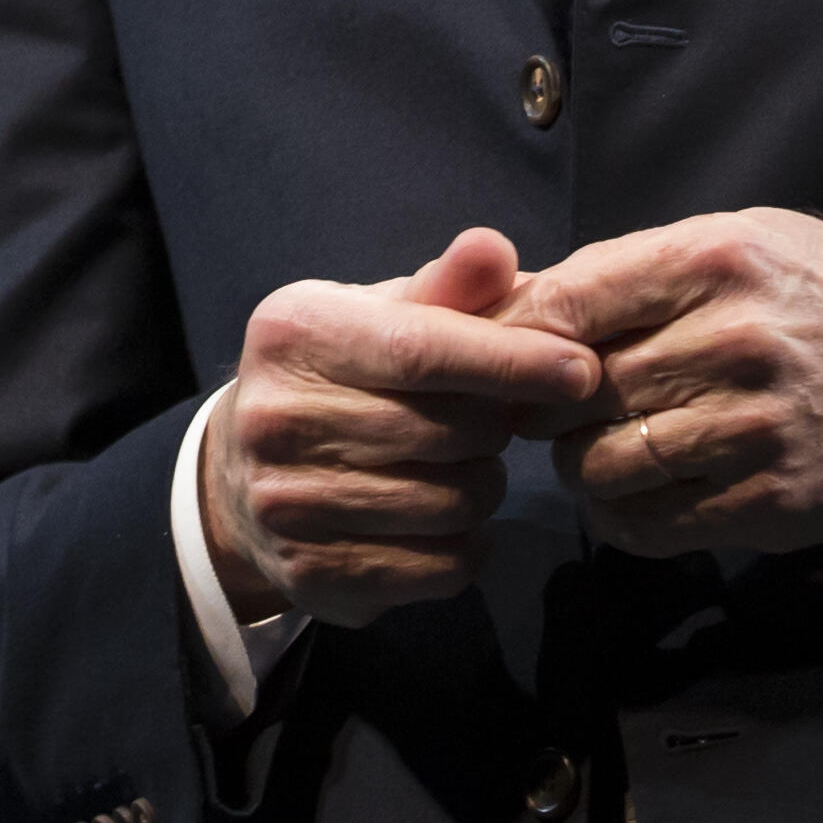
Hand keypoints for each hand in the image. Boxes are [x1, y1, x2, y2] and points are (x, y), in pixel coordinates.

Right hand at [198, 227, 605, 624]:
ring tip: (461, 465)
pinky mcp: (313, 574)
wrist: (240, 474)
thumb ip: (445, 287)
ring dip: (484, 487)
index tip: (582, 369)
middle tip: (489, 418)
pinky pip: (443, 567)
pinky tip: (443, 519)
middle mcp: (278, 419)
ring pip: (454, 505)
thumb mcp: (377, 316)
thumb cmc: (337, 378)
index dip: (512, 360)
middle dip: (497, 426)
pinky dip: (468, 545)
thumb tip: (493, 249)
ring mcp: (288, 505)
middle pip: (449, 432)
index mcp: (295, 335)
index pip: (422, 350)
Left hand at [507, 209, 822, 555]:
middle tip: (550, 411)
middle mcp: (733, 341)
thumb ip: (635, 270)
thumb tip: (516, 302)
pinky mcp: (774, 503)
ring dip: (581, 467)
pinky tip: (634, 496)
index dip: (513, 338)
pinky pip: (652, 525)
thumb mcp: (743, 240)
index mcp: (715, 260)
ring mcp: (755, 429)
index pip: (565, 303)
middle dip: (546, 406)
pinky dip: (623, 517)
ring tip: (599, 451)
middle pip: (573, 391)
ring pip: (602, 465)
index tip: (500, 357)